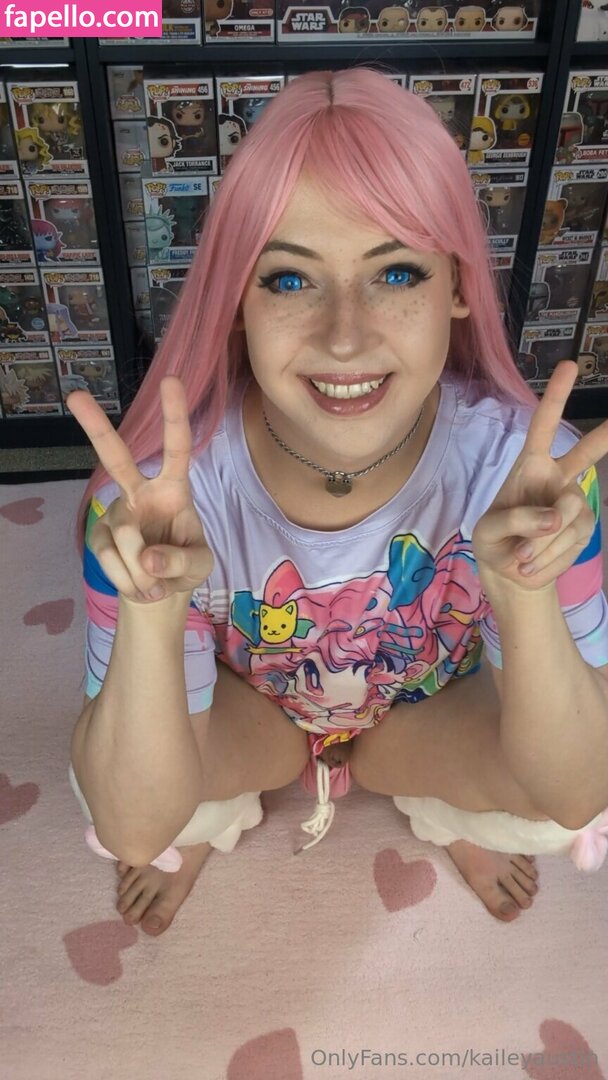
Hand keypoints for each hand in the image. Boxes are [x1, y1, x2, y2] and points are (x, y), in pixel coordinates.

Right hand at [66, 376, 213, 602]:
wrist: (159, 591)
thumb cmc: (185, 564)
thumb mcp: (200, 566)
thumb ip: (182, 561)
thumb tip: (147, 557)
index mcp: (174, 488)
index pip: (177, 449)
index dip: (175, 416)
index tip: (170, 380)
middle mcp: (141, 492)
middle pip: (116, 458)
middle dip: (96, 427)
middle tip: (75, 395)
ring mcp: (117, 513)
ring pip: (125, 536)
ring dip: (144, 571)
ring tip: (156, 584)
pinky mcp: (99, 536)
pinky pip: (110, 559)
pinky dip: (130, 581)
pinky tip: (141, 586)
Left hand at [471, 361, 605, 594]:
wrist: (511, 573)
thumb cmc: (495, 542)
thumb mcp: (489, 531)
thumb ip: (517, 520)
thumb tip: (554, 518)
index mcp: (530, 466)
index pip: (543, 427)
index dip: (556, 397)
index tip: (567, 366)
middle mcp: (557, 477)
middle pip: (585, 453)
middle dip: (604, 435)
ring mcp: (574, 501)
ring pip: (567, 513)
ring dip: (542, 542)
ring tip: (522, 556)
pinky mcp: (584, 526)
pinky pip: (571, 537)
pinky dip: (549, 555)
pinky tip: (534, 562)